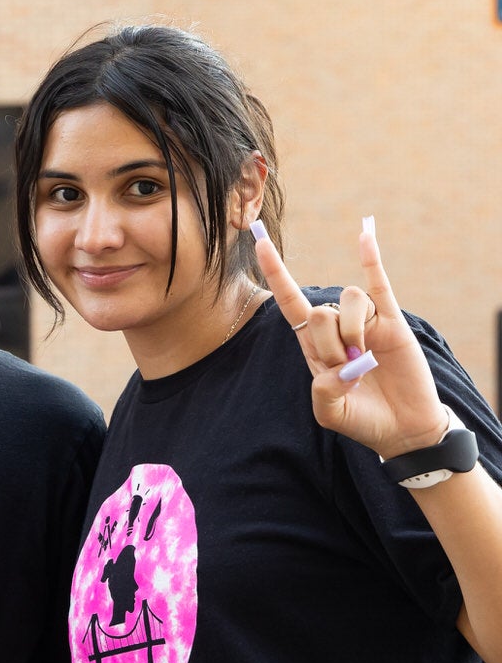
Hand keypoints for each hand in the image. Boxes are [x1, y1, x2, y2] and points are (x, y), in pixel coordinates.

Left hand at [256, 221, 449, 458]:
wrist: (403, 428)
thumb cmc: (362, 419)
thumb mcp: (330, 413)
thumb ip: (323, 393)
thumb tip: (337, 368)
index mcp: (313, 345)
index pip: (290, 303)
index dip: (275, 274)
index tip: (259, 243)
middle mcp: (337, 328)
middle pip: (319, 311)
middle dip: (328, 344)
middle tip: (346, 370)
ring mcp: (366, 322)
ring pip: (348, 301)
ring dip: (352, 332)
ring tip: (365, 360)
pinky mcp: (393, 322)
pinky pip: (380, 285)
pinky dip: (371, 259)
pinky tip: (364, 234)